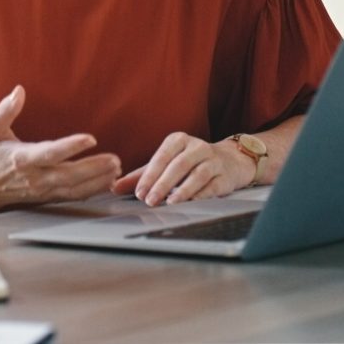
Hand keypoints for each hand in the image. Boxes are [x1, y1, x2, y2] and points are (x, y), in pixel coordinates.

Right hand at [0, 85, 120, 214]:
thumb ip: (5, 110)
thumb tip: (18, 91)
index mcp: (21, 158)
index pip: (50, 153)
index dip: (70, 147)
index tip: (90, 138)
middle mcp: (34, 177)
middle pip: (68, 175)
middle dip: (93, 168)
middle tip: (114, 159)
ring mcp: (42, 190)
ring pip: (74, 188)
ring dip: (97, 179)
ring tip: (115, 168)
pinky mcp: (48, 196)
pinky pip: (73, 195)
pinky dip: (92, 190)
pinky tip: (106, 181)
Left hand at [112, 132, 253, 205]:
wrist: (229, 161)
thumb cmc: (190, 163)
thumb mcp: (165, 164)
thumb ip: (140, 175)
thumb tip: (114, 187)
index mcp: (178, 140)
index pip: (161, 157)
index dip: (149, 175)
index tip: (139, 192)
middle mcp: (197, 147)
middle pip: (179, 165)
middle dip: (163, 184)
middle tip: (150, 200)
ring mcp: (213, 160)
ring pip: (198, 174)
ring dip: (183, 189)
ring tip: (170, 202)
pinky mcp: (225, 176)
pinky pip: (214, 185)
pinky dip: (202, 194)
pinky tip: (192, 202)